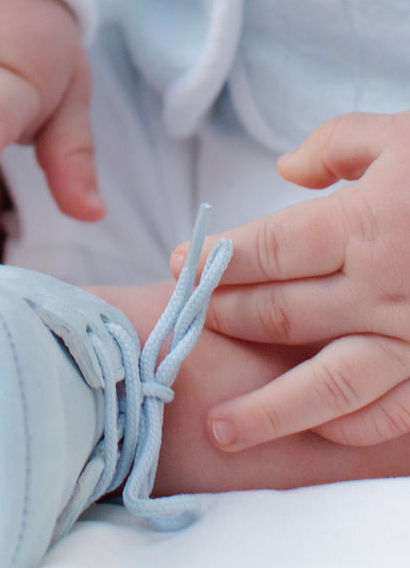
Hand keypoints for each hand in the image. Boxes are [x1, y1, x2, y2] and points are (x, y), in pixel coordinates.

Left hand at [170, 111, 409, 448]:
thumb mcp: (406, 135)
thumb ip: (337, 145)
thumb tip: (287, 170)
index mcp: (363, 225)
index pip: (262, 251)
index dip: (213, 261)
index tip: (179, 267)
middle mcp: (383, 290)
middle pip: (279, 316)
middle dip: (224, 323)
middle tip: (181, 334)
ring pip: (328, 385)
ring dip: (269, 410)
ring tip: (218, 430)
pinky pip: (396, 412)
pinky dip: (353, 427)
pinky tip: (318, 433)